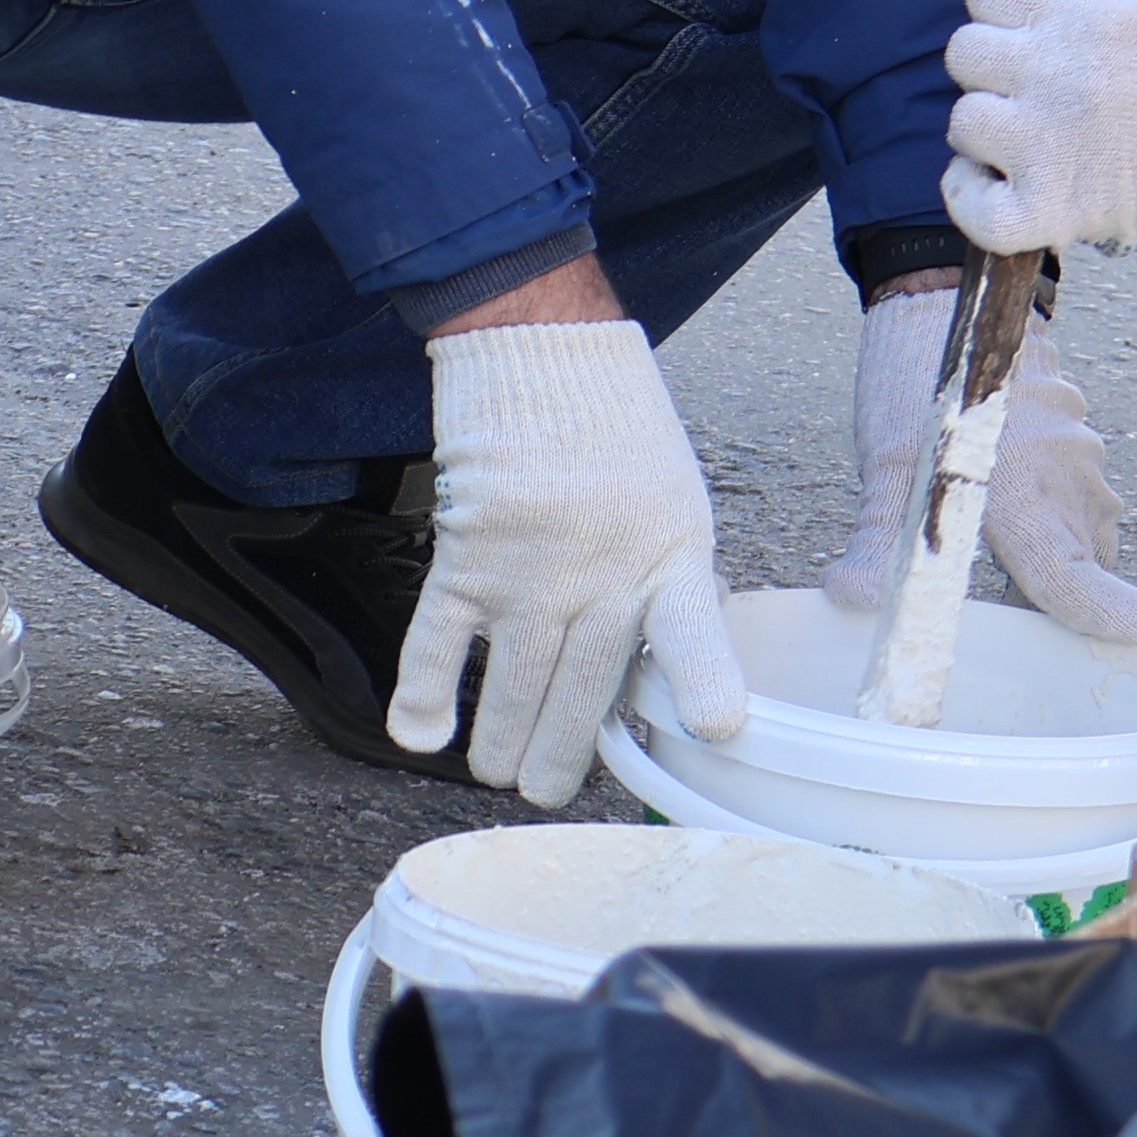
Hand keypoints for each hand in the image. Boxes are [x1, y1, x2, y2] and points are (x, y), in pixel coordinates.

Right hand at [392, 319, 749, 806]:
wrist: (542, 346)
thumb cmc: (614, 425)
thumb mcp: (676, 498)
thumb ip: (667, 579)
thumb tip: (651, 661)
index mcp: (671, 551)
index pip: (692, 628)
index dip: (703, 681)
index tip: (717, 727)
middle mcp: (604, 566)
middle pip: (583, 685)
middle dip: (559, 752)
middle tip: (544, 790)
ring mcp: (533, 562)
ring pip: (513, 678)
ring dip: (499, 737)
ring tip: (493, 771)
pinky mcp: (470, 548)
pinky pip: (440, 636)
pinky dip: (424, 692)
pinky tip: (418, 735)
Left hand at [817, 292, 1136, 653]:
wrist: (946, 290)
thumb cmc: (915, 374)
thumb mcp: (886, 464)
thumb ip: (878, 541)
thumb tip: (852, 601)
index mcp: (1025, 495)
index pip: (1079, 581)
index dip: (1117, 620)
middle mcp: (1070, 481)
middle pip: (1086, 572)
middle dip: (1064, 607)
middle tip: (1012, 629)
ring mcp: (1083, 456)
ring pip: (1087, 535)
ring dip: (1056, 560)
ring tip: (996, 568)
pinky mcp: (1080, 437)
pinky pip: (1081, 498)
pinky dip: (1056, 518)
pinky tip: (1006, 507)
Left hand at [945, 0, 1136, 260]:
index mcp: (1082, 11)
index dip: (1003, 13)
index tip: (1025, 35)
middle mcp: (1057, 68)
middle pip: (964, 54)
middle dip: (994, 71)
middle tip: (1033, 93)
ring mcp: (1050, 141)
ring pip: (963, 123)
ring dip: (989, 135)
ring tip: (1030, 143)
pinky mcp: (1055, 209)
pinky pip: (971, 205)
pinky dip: (973, 200)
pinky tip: (1000, 189)